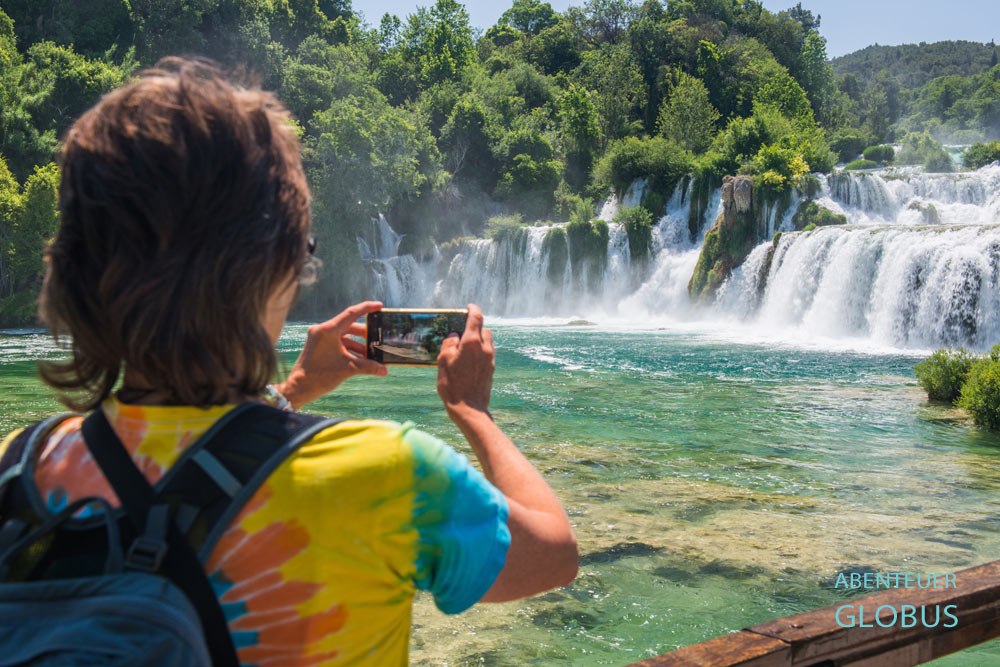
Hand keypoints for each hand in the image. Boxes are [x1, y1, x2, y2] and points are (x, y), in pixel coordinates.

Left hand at [276, 301, 386, 409]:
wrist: (299, 388)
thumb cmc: (320, 376)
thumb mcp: (348, 369)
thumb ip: (368, 367)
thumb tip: (385, 371)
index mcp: (328, 330)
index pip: (351, 313)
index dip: (367, 308)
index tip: (379, 305)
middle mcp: (322, 330)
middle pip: (349, 326)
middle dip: (365, 334)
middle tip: (378, 338)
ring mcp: (319, 338)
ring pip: (344, 336)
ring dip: (358, 344)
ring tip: (371, 353)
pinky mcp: (318, 346)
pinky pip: (337, 343)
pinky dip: (349, 349)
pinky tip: (360, 359)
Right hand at [436, 304, 493, 420]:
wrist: (469, 409)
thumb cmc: (453, 385)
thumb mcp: (443, 361)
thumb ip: (449, 344)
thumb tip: (454, 336)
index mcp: (472, 342)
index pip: (476, 318)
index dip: (473, 309)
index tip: (469, 307)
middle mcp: (484, 348)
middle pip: (484, 329)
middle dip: (474, 327)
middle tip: (461, 332)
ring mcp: (490, 359)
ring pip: (487, 341)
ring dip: (478, 340)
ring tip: (464, 349)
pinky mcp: (491, 369)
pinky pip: (486, 354)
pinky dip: (479, 352)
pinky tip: (468, 361)